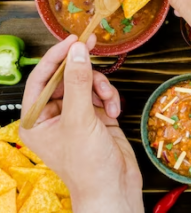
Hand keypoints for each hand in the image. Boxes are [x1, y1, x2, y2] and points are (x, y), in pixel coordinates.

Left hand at [20, 35, 143, 212]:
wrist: (114, 187)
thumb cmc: (88, 165)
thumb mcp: (80, 119)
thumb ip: (79, 82)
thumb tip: (77, 51)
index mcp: (36, 119)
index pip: (41, 79)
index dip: (56, 57)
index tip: (72, 40)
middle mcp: (54, 115)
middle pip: (67, 78)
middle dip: (84, 72)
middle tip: (93, 46)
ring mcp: (77, 115)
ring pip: (88, 84)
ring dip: (102, 88)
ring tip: (109, 102)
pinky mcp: (96, 116)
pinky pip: (102, 94)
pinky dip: (111, 99)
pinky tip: (115, 112)